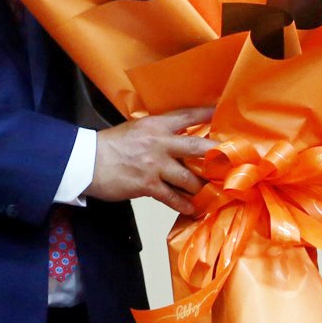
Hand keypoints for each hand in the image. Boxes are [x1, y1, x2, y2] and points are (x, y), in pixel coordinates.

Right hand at [88, 105, 215, 213]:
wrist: (86, 162)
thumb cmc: (108, 145)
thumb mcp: (135, 129)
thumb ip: (156, 132)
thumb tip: (176, 138)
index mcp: (155, 124)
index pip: (187, 115)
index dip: (207, 113)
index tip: (224, 113)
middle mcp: (159, 143)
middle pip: (198, 147)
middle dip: (218, 155)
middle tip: (235, 161)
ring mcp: (155, 165)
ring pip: (190, 178)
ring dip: (203, 187)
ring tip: (214, 192)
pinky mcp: (148, 185)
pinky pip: (173, 198)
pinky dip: (185, 205)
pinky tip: (193, 209)